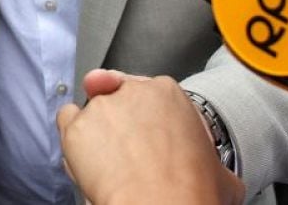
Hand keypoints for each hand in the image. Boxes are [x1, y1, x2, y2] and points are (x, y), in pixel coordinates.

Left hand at [57, 71, 242, 204]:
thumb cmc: (190, 193)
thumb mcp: (221, 174)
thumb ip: (213, 163)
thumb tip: (219, 177)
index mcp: (170, 93)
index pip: (147, 93)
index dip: (146, 119)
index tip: (149, 137)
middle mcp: (134, 92)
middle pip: (119, 98)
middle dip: (122, 123)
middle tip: (130, 153)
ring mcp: (103, 107)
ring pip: (92, 108)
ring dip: (97, 131)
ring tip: (108, 162)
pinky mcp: (77, 127)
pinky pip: (66, 118)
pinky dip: (71, 134)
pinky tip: (84, 154)